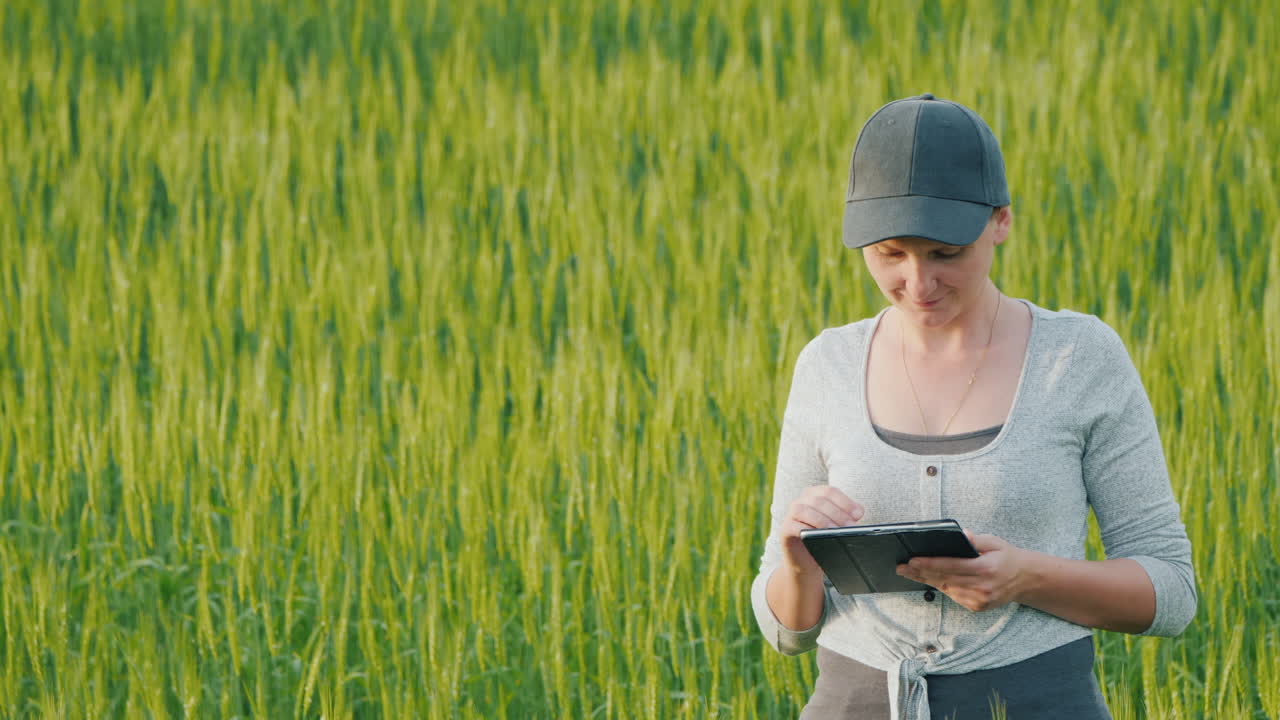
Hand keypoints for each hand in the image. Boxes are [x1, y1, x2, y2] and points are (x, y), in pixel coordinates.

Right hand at [779, 486, 863, 576]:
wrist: (807, 562)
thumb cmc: (825, 540)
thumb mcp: (838, 526)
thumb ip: (847, 517)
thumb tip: (857, 514)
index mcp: (815, 494)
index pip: (830, 491)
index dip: (845, 502)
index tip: (858, 515)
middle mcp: (801, 500)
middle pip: (819, 500)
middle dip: (837, 514)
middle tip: (850, 527)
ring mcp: (790, 514)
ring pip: (804, 509)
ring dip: (823, 520)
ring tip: (836, 532)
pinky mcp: (784, 530)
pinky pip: (793, 526)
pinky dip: (807, 530)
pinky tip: (818, 536)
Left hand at [895, 531, 1029, 611]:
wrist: (1025, 580)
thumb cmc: (1007, 557)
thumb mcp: (994, 542)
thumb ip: (975, 540)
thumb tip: (961, 534)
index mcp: (986, 568)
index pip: (951, 566)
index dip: (929, 563)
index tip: (912, 560)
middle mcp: (982, 587)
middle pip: (944, 579)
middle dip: (920, 572)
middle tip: (902, 567)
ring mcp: (979, 599)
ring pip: (946, 589)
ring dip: (926, 580)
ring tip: (909, 571)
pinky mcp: (977, 606)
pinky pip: (953, 596)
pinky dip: (940, 587)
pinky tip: (928, 579)